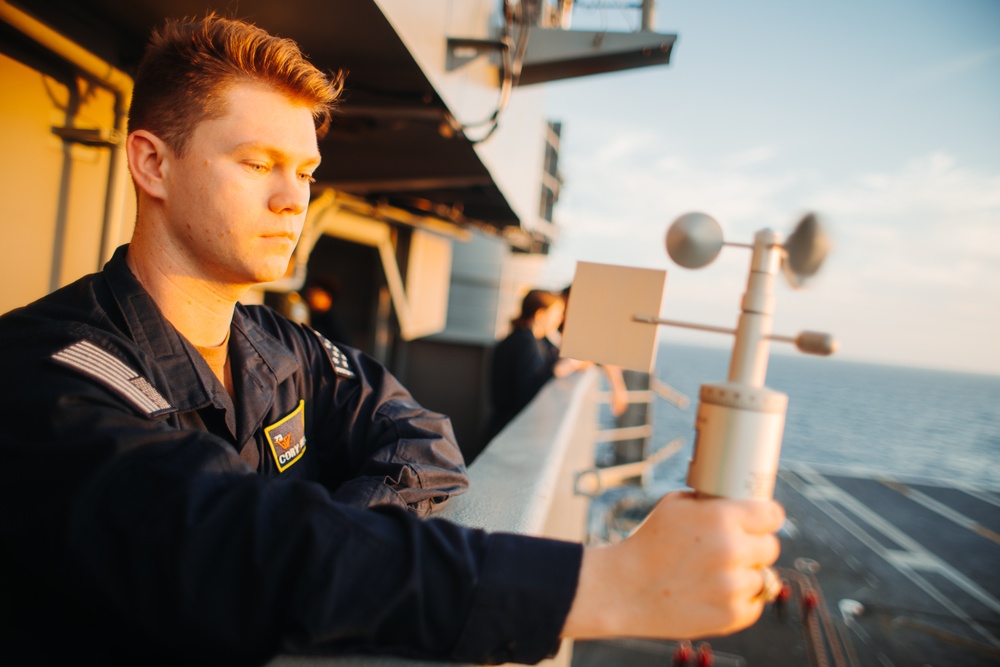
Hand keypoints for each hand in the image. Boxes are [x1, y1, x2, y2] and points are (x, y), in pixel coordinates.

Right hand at [562, 491, 783, 639]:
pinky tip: (717, 593)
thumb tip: (738, 502)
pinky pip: (755, 604)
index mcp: (721, 518)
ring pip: (764, 577)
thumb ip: (711, 503)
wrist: (623, 589)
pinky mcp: (731, 615)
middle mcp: (732, 550)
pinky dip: (740, 600)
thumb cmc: (648, 543)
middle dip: (754, 546)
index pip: (772, 515)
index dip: (766, 517)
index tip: (762, 522)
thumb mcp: (675, 505)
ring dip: (745, 575)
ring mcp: (732, 586)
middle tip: (733, 549)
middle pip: (770, 546)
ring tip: (716, 575)